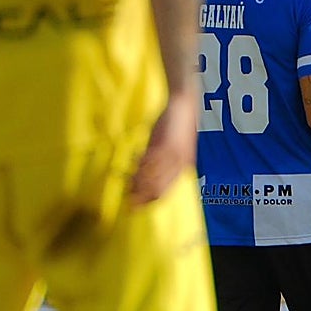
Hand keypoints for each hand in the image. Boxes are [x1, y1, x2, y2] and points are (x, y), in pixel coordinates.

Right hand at [129, 90, 197, 205]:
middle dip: (141, 195)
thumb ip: (168, 162)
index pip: (166, 191)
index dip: (150, 200)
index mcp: (184, 167)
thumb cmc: (179, 125)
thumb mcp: (177, 147)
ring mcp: (173, 155)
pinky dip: (139, 163)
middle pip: (158, 188)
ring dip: (137, 180)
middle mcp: (180, 164)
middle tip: (127, 198)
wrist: (184, 105)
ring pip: (152, 176)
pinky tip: (132, 162)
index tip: (137, 205)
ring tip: (126, 181)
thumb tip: (149, 175)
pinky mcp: (165, 143)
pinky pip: (150, 160)